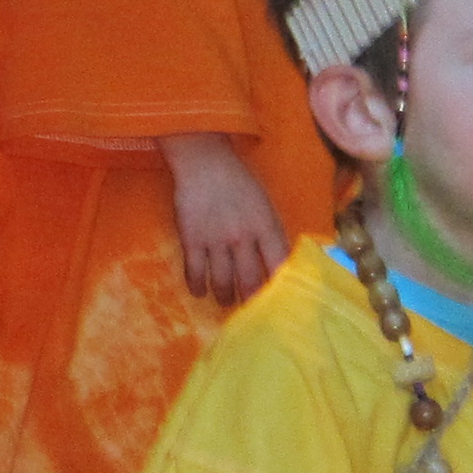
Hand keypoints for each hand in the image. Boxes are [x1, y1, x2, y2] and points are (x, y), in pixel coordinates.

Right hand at [162, 137, 284, 305]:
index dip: (281, 289)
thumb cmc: (239, 183)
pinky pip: (194, 272)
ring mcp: (215, 239)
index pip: (279, 266)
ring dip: (225, 297)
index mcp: (266, 226)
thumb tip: (281, 264)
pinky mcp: (191, 239)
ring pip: (222, 281)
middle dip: (251, 301)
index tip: (280, 303)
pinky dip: (197, 286)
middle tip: (251, 310)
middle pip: (250, 281)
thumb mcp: (265, 206)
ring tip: (226, 301)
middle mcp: (242, 237)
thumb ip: (272, 234)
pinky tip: (200, 291)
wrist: (204, 162)